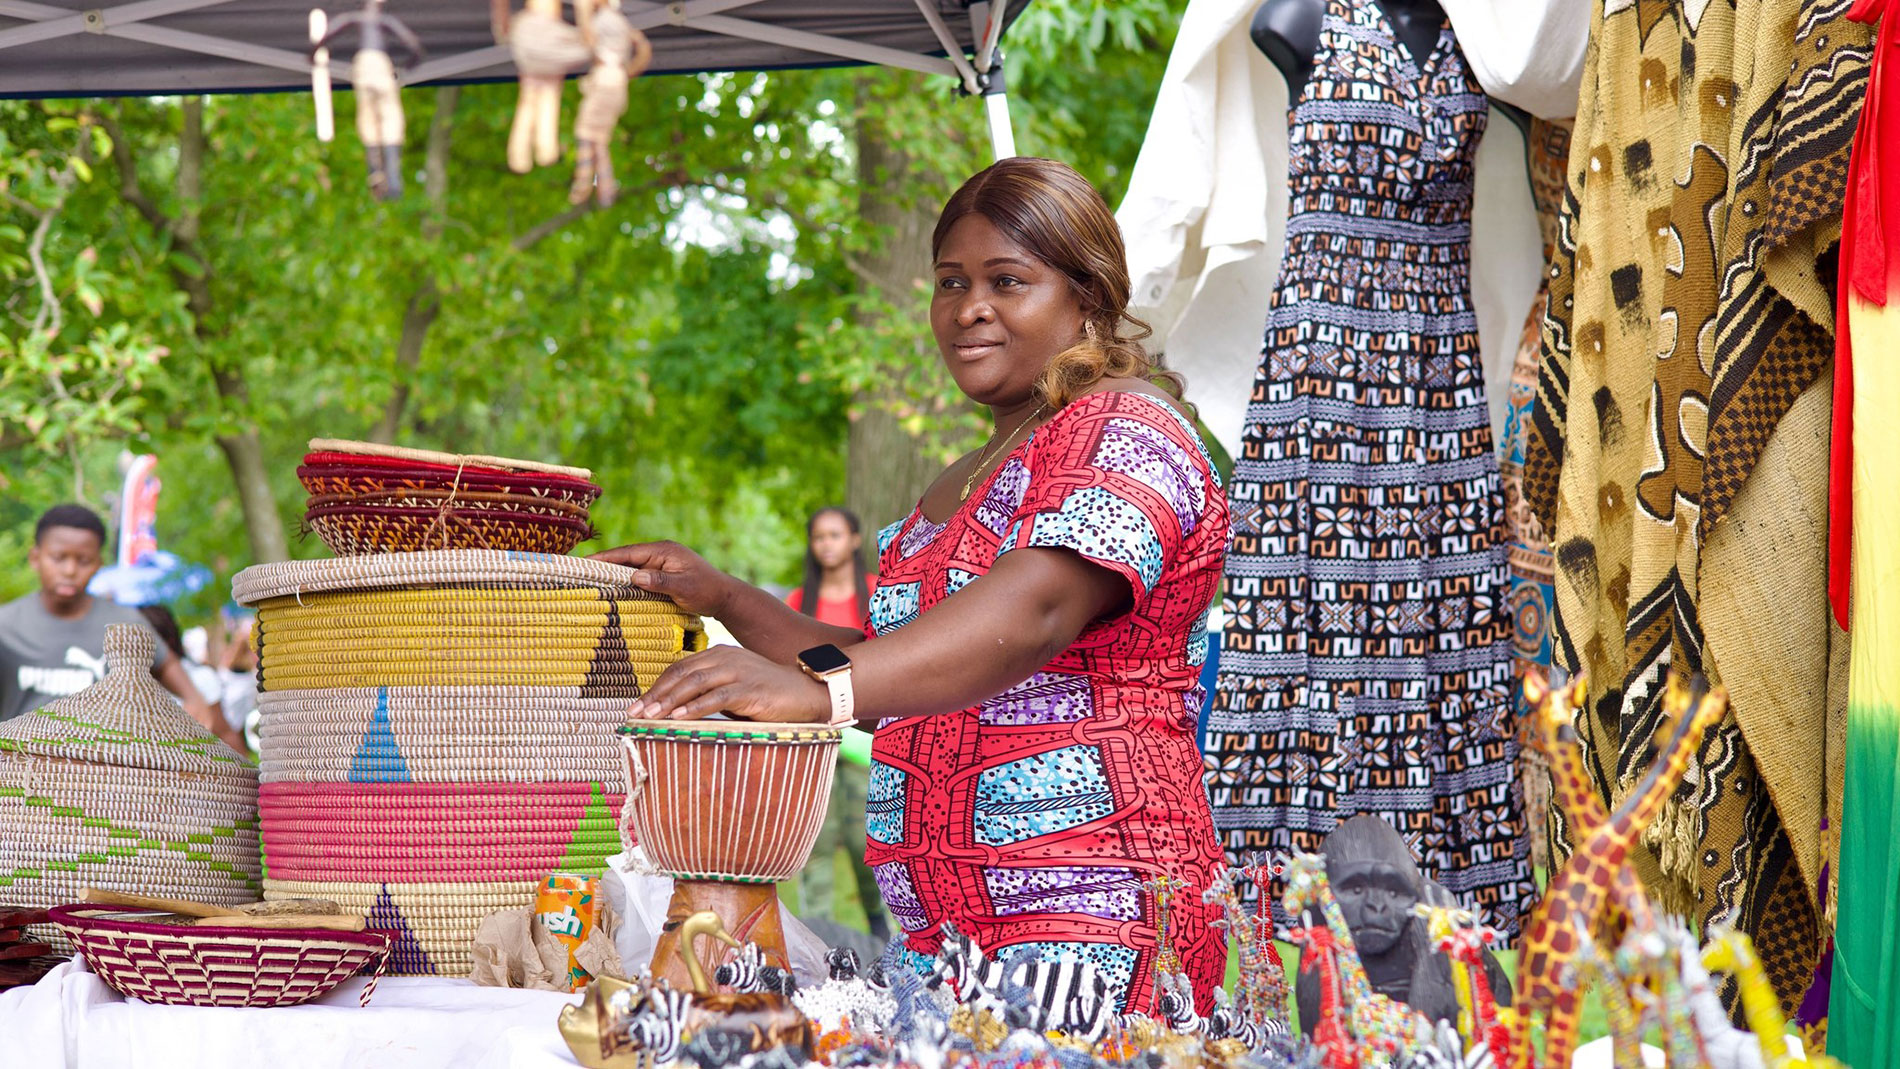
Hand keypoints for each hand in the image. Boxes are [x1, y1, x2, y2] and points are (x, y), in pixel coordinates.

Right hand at [589, 540, 735, 617]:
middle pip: (626, 558)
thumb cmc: (706, 590)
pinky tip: (613, 590)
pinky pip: (639, 575)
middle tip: (579, 572)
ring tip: (589, 581)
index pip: (629, 552)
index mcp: (663, 550)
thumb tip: (635, 576)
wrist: (724, 597)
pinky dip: (626, 581)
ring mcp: (661, 563)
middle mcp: (660, 553)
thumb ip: (660, 580)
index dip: (607, 557)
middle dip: (605, 564)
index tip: (586, 561)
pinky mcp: (662, 573)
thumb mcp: (683, 587)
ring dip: (614, 574)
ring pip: (631, 567)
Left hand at [628, 646, 829, 724]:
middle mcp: (725, 657)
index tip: (636, 706)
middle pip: (681, 674)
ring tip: (650, 717)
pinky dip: (695, 707)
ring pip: (694, 683)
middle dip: (655, 695)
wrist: (807, 693)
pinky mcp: (750, 687)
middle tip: (634, 714)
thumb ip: (708, 693)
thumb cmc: (768, 695)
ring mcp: (738, 670)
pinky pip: (716, 696)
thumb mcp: (733, 689)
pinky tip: (679, 718)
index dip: (656, 686)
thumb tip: (676, 712)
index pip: (679, 668)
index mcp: (718, 654)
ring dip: (669, 701)